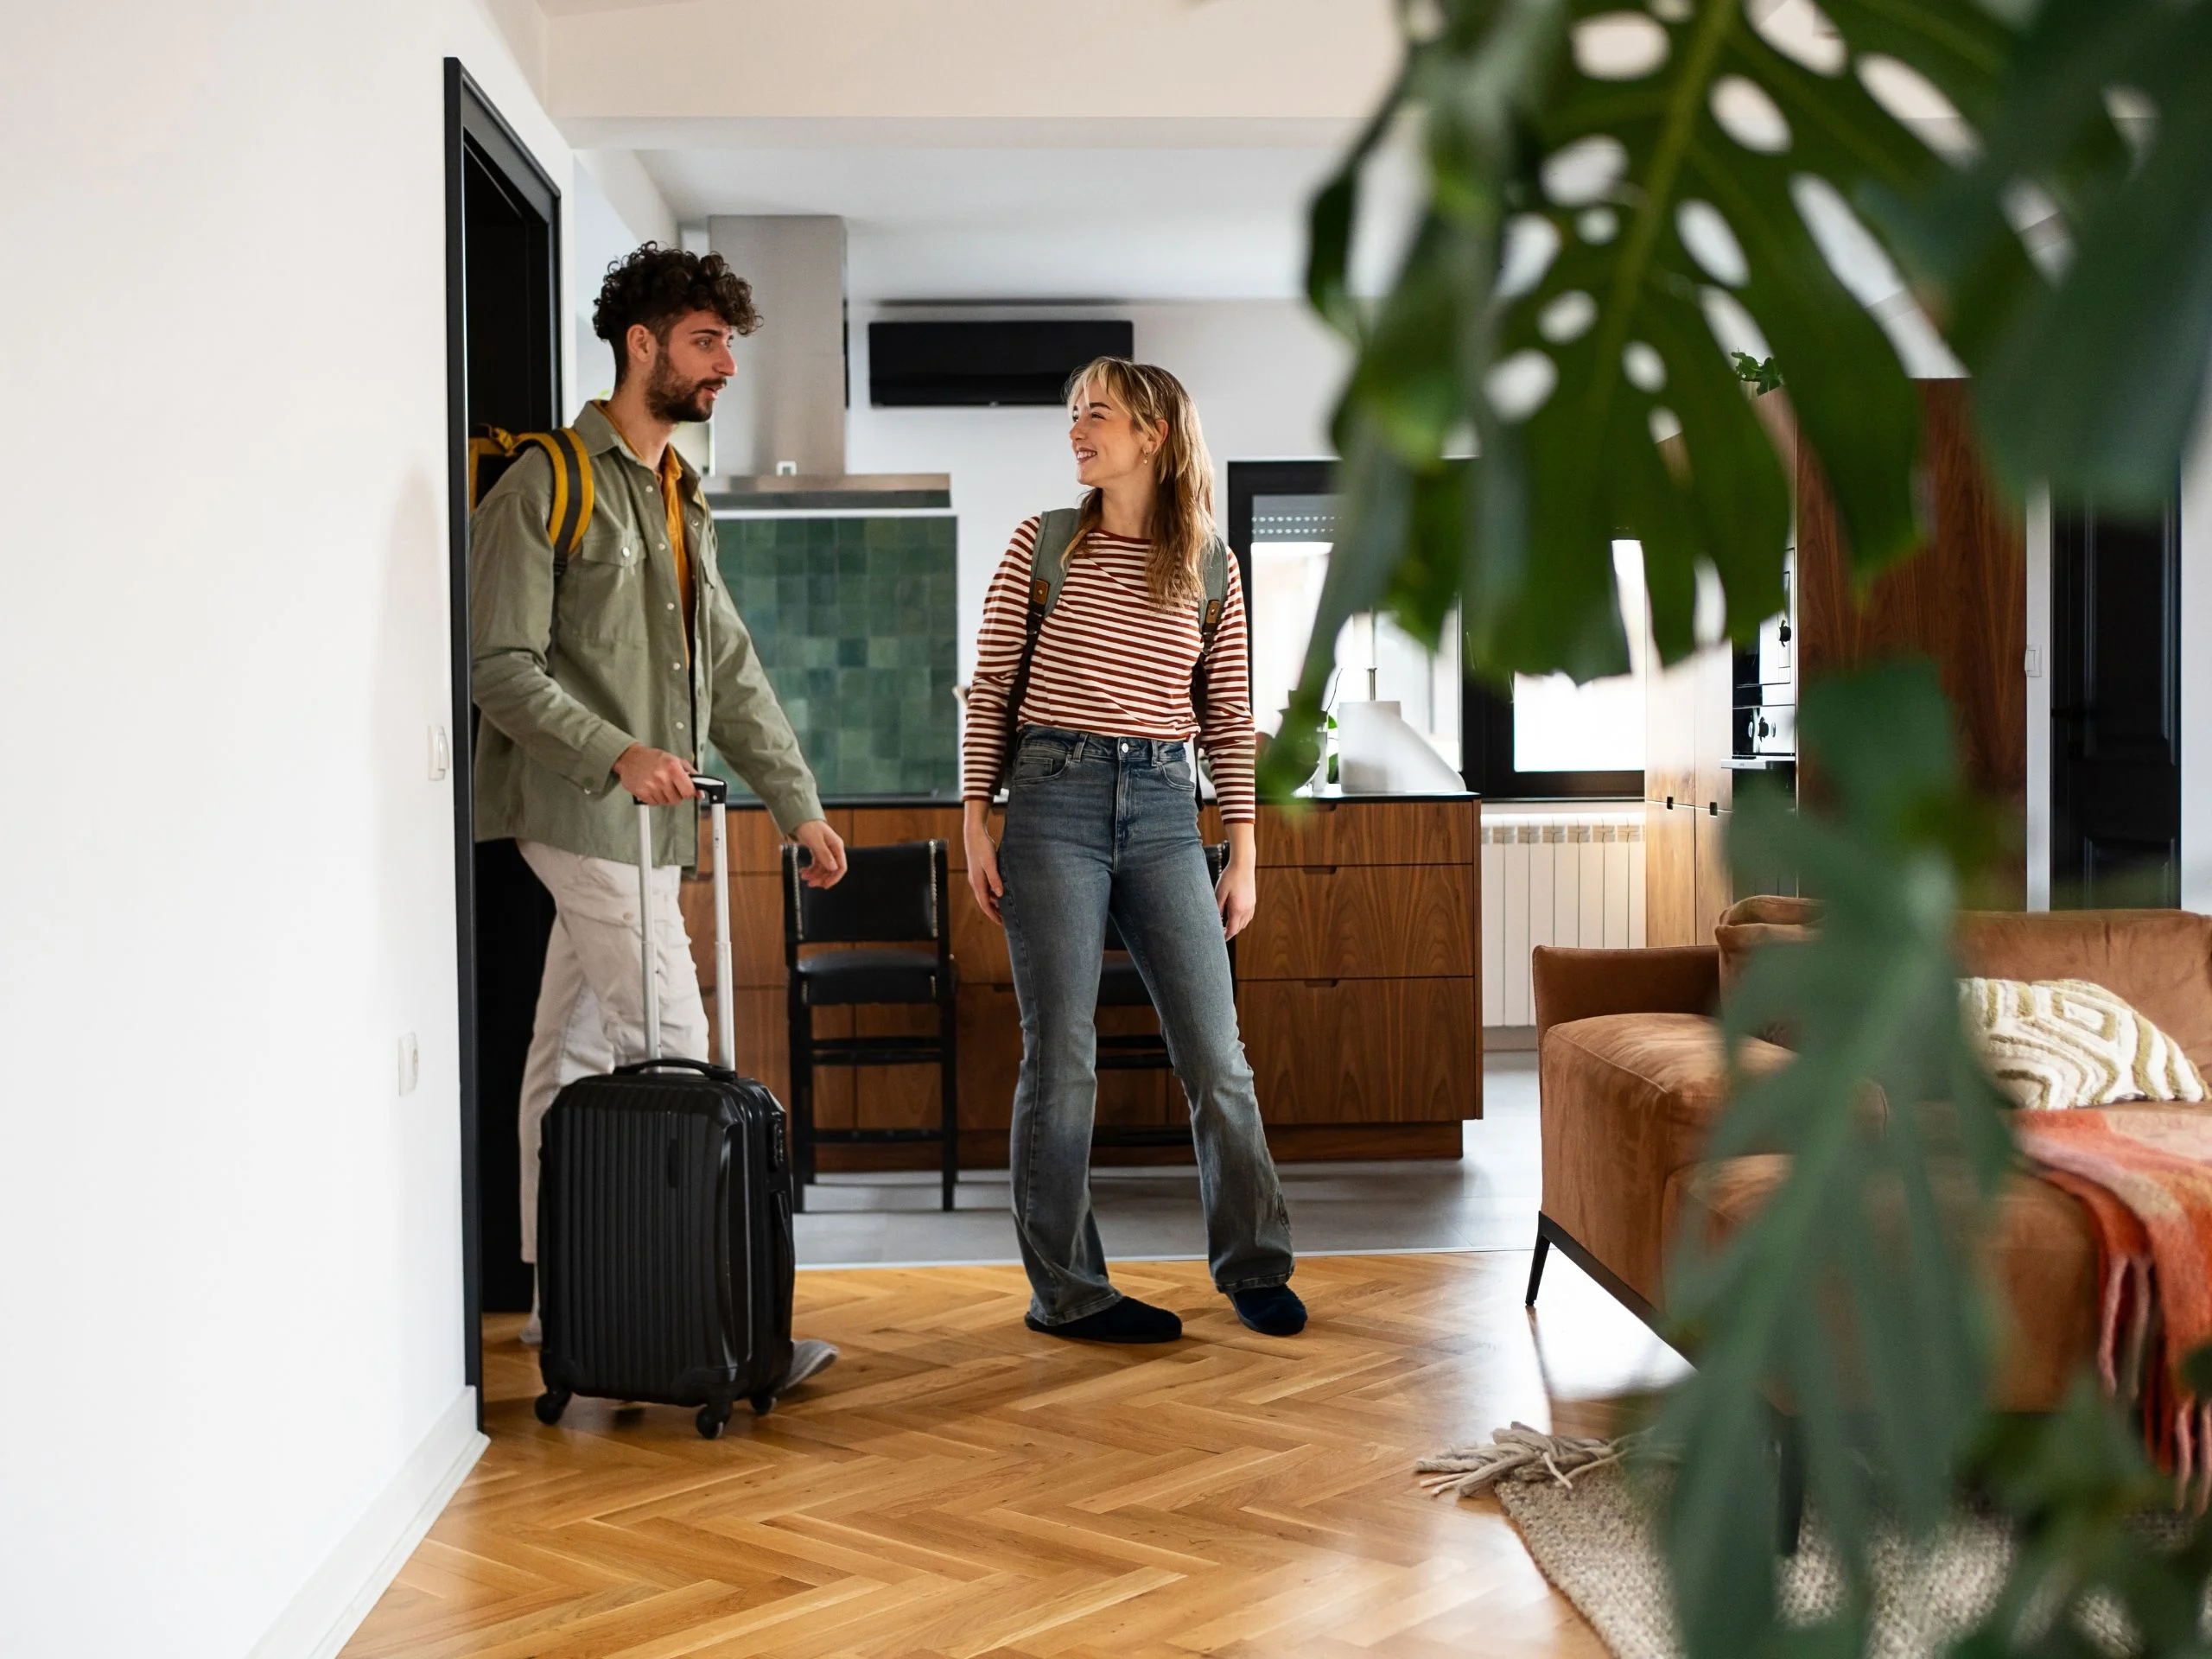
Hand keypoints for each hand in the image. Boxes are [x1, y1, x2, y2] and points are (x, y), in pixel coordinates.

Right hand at [616, 744, 696, 805]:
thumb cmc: (653, 758)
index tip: (686, 789)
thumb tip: (700, 792)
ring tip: (659, 784)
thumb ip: (691, 775)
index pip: (689, 792)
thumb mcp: (675, 760)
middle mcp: (662, 778)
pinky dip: (655, 798)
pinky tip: (652, 787)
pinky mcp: (642, 793)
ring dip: (665, 796)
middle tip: (670, 785)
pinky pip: (655, 803)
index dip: (688, 792)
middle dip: (676, 794)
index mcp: (673, 768)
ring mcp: (651, 786)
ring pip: (666, 802)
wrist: (630, 758)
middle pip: (677, 800)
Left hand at [791, 819, 846, 887]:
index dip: (834, 878)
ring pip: (823, 869)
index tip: (825, 885)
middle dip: (821, 878)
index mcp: (836, 846)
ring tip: (804, 877)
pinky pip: (817, 864)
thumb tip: (834, 868)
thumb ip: (824, 855)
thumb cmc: (809, 825)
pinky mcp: (818, 851)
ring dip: (814, 875)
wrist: (800, 818)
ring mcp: (826, 851)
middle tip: (811, 883)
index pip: (841, 867)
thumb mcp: (816, 841)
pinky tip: (804, 871)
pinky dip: (810, 870)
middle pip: (831, 870)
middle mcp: (833, 849)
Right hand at [964, 804, 1003, 924]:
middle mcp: (975, 881)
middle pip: (984, 901)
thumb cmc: (983, 847)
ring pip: (985, 894)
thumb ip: (995, 879)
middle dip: (993, 911)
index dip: (992, 914)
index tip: (1000, 923)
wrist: (974, 834)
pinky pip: (986, 887)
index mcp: (977, 882)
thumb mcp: (990, 863)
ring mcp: (976, 877)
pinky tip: (1000, 892)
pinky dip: (993, 893)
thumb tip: (1000, 895)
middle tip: (1004, 920)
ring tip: (1004, 908)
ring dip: (993, 902)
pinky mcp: (979, 871)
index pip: (985, 903)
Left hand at [1216, 852, 1256, 939]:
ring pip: (1244, 923)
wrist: (1243, 864)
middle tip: (1220, 933)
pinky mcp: (1253, 901)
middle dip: (1230, 933)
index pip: (1232, 930)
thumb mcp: (1219, 892)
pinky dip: (1242, 920)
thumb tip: (1215, 920)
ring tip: (1226, 926)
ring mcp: (1251, 905)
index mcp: (1237, 909)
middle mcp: (1247, 909)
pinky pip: (1248, 916)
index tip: (1219, 940)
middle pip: (1239, 928)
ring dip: (1236, 927)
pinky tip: (1235, 917)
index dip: (1225, 936)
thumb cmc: (1229, 877)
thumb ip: (1217, 908)